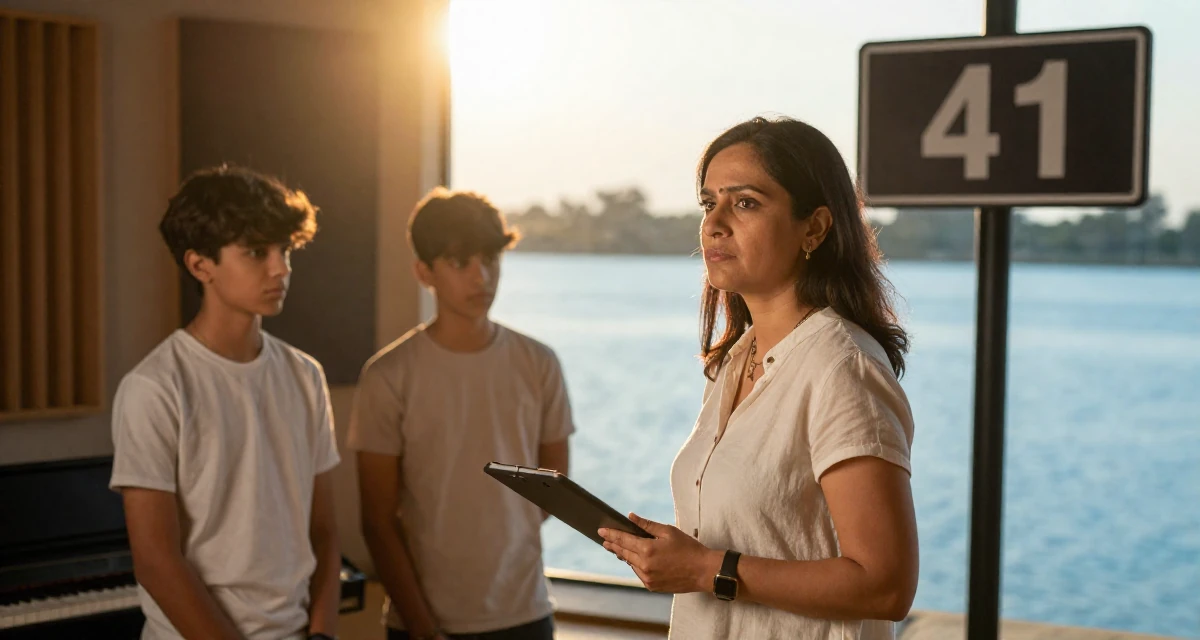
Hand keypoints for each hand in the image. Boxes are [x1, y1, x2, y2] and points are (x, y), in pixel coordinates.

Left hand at [598, 513, 722, 593]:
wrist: (703, 571)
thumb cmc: (688, 548)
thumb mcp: (668, 531)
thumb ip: (647, 525)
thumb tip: (631, 517)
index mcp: (648, 550)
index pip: (623, 540)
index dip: (611, 534)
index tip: (601, 530)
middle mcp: (644, 566)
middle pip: (623, 553)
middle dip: (614, 545)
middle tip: (605, 539)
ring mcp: (647, 578)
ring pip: (631, 564)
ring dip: (625, 555)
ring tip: (619, 548)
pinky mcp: (652, 586)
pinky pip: (639, 573)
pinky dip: (637, 565)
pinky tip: (637, 560)